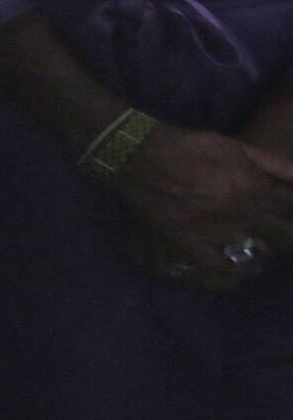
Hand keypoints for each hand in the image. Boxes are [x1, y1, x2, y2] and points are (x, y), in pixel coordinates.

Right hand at [103, 125, 292, 289]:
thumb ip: (275, 164)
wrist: (141, 156)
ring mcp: (218, 232)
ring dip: (263, 249)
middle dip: (285, 230)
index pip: (292, 205)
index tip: (285, 206)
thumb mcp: (236, 147)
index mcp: (256, 188)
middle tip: (277, 226)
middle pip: (283, 234)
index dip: (292, 206)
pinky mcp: (193, 244)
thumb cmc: (190, 148)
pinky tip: (235, 269)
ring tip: (258, 243)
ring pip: (257, 253)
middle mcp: (244, 214)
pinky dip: (231, 272)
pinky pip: (220, 268)